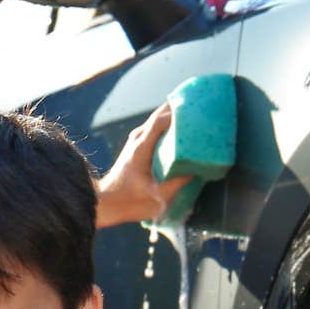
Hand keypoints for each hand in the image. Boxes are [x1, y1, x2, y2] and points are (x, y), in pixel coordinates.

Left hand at [95, 102, 194, 227]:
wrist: (107, 202)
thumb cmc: (130, 201)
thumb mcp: (157, 197)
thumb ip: (177, 183)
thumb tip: (196, 170)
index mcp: (141, 148)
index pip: (160, 121)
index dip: (179, 113)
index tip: (198, 110)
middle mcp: (138, 138)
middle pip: (160, 113)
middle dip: (180, 107)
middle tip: (202, 106)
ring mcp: (137, 139)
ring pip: (158, 118)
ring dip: (175, 114)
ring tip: (196, 114)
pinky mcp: (138, 144)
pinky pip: (157, 127)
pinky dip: (170, 124)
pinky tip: (183, 129)